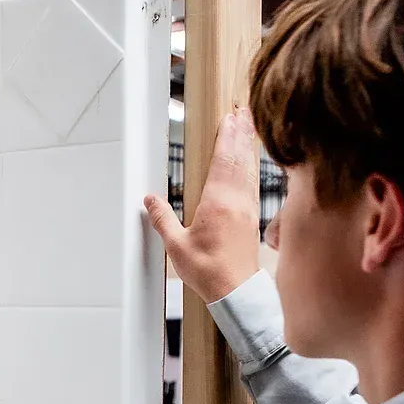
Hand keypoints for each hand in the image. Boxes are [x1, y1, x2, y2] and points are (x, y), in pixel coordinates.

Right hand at [145, 107, 261, 302]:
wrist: (236, 292)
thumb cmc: (209, 272)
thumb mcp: (177, 246)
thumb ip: (162, 219)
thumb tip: (150, 200)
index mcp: (218, 203)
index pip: (223, 161)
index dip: (226, 137)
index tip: (229, 118)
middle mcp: (237, 202)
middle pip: (239, 159)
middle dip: (240, 133)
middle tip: (242, 112)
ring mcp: (247, 208)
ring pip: (249, 169)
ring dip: (247, 146)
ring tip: (248, 126)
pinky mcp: (252, 218)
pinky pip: (253, 183)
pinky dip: (252, 166)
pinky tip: (251, 160)